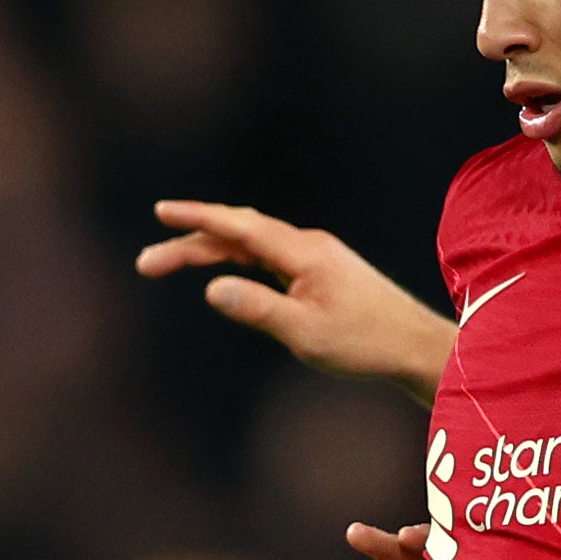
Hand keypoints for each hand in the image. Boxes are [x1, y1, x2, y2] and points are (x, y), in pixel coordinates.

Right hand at [137, 202, 457, 393]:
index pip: (240, 227)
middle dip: (190, 242)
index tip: (160, 212)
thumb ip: (258, 308)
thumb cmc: (365, 344)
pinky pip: (266, 257)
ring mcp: (315, 257)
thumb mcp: (306, 334)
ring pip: (250, 245)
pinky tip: (221, 271)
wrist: (415, 347)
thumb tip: (211, 288)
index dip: (197, 218)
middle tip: (145, 263)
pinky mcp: (321, 271)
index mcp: (304, 253)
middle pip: (238, 234)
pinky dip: (235, 260)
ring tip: (167, 264)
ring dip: (209, 252)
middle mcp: (308, 246)